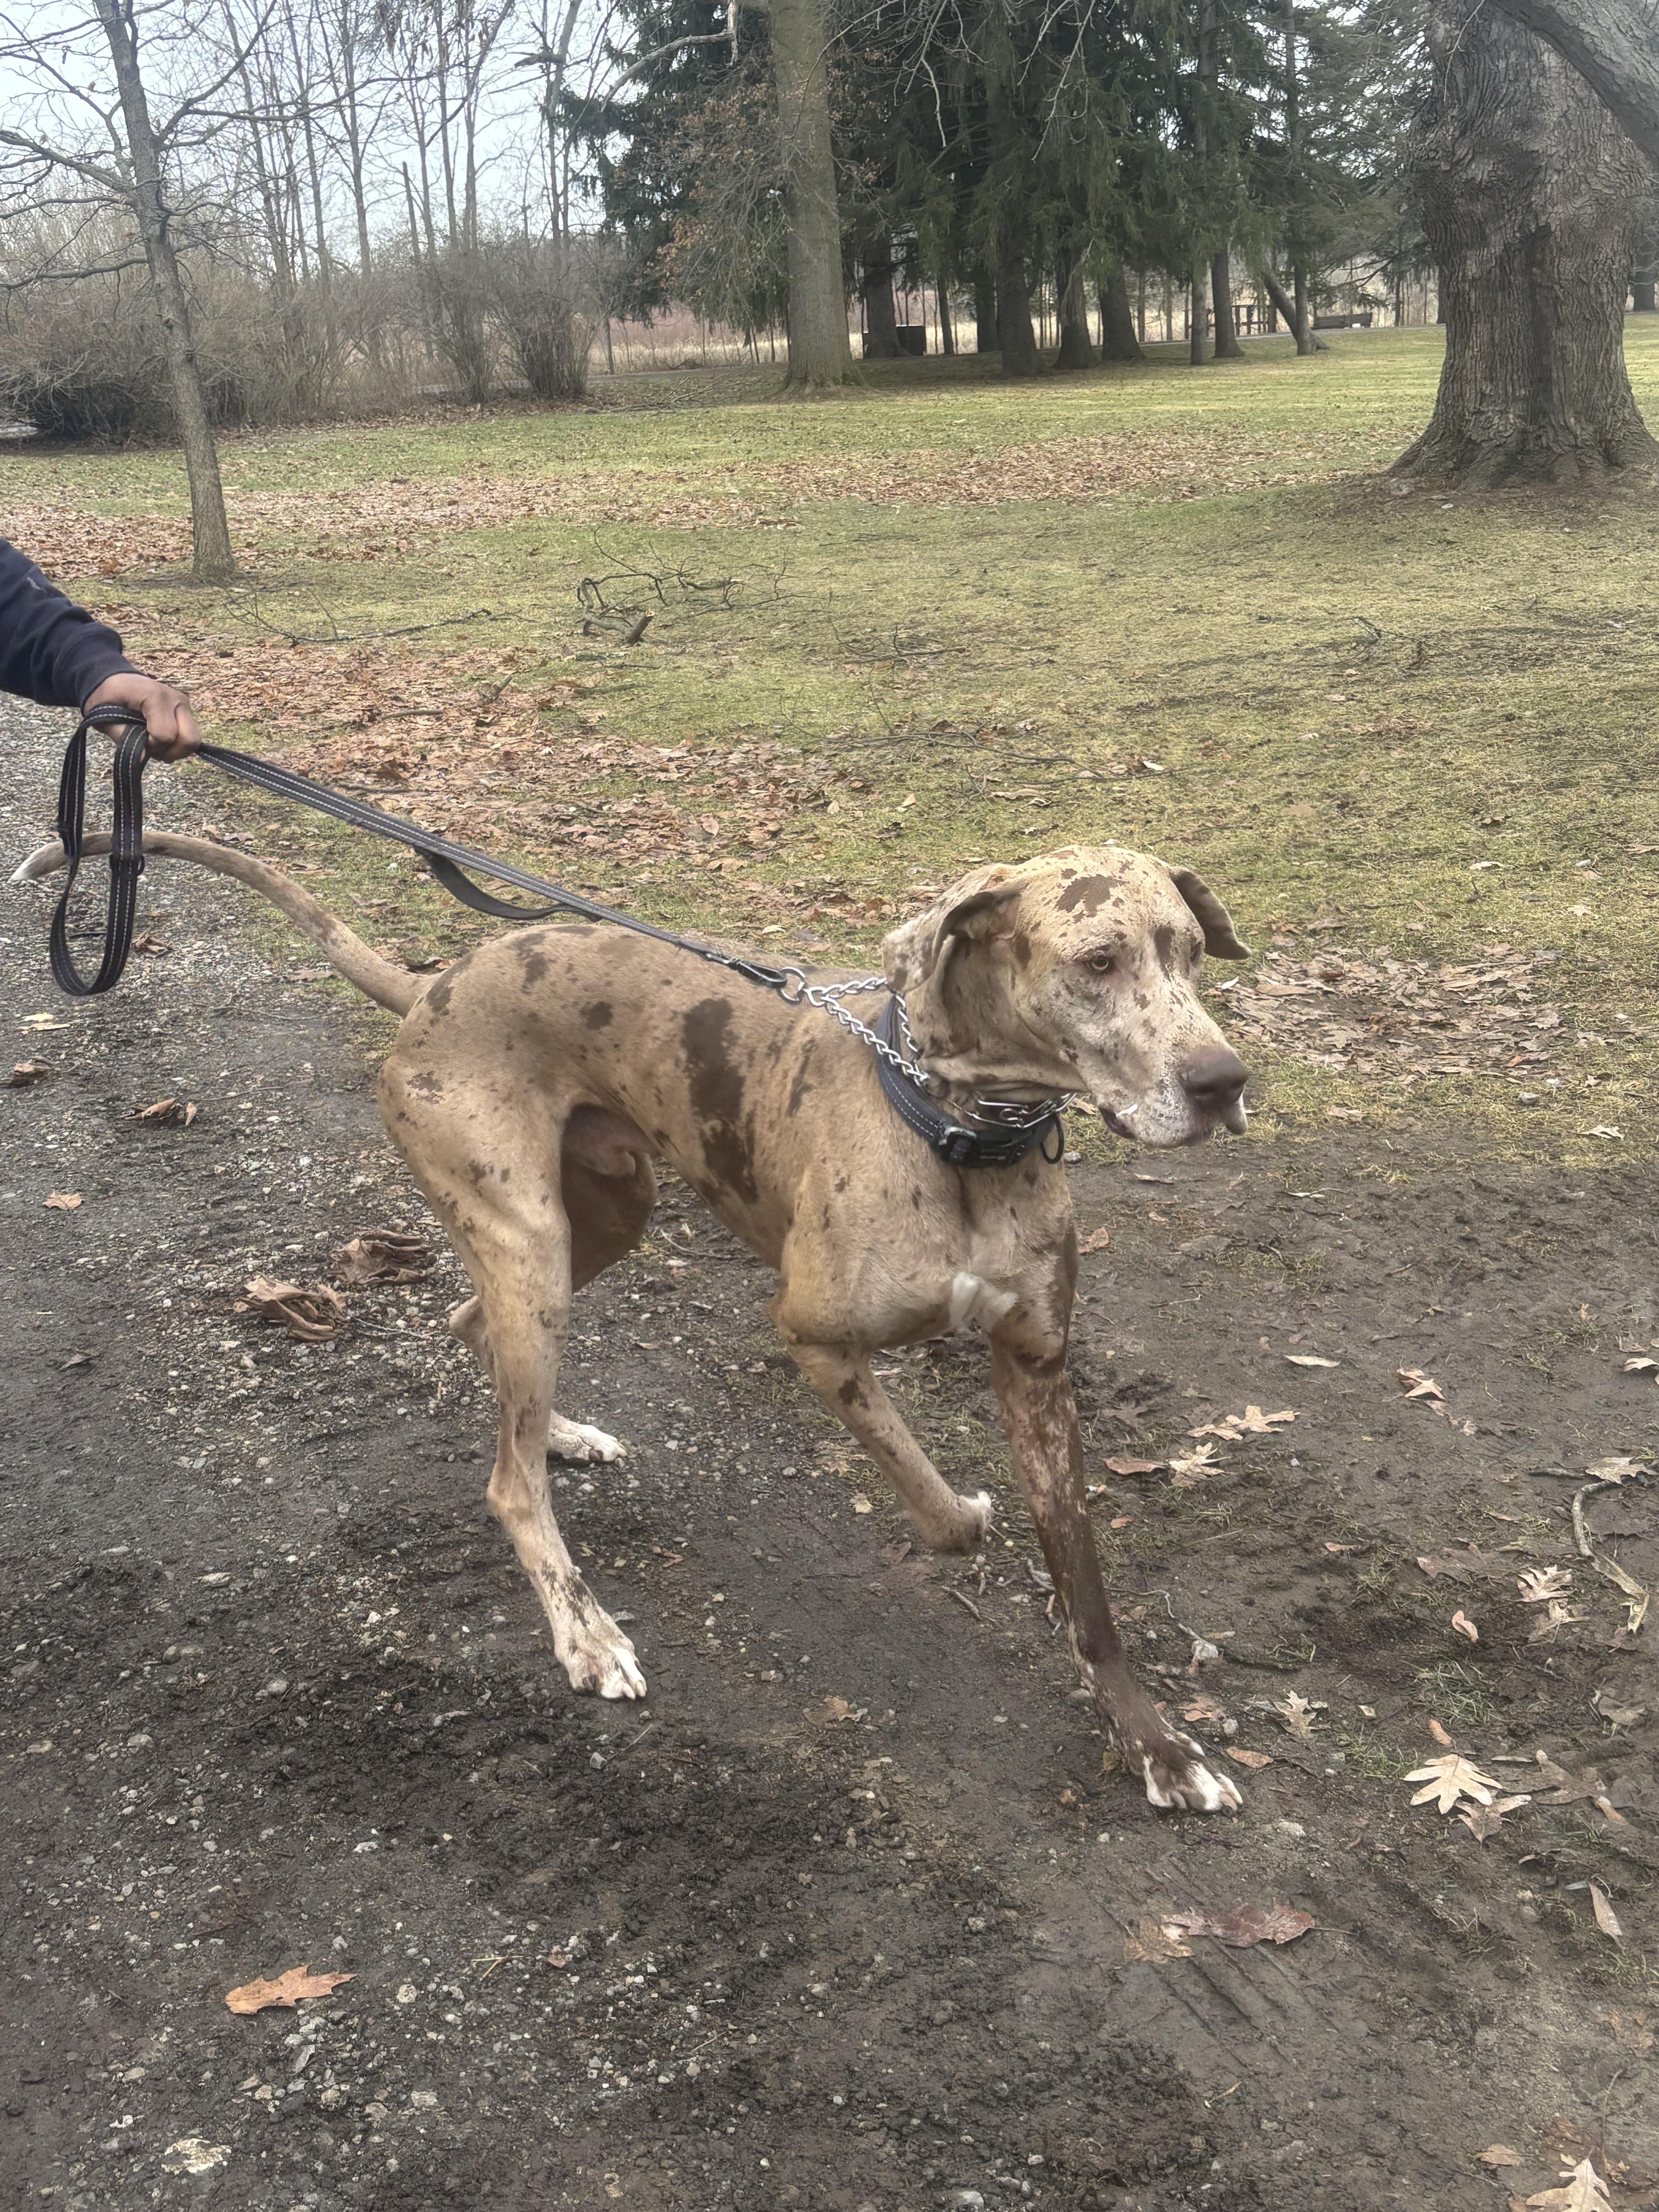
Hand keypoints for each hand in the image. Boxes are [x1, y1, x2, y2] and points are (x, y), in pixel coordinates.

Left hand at [84, 672, 200, 761]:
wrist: (115, 680)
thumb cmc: (107, 697)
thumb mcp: (103, 717)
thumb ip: (121, 736)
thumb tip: (143, 758)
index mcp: (154, 696)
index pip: (166, 735)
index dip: (151, 745)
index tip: (135, 738)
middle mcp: (176, 699)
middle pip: (189, 740)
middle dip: (170, 751)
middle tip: (151, 747)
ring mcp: (184, 705)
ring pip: (193, 741)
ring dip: (174, 750)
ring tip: (154, 742)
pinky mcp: (186, 711)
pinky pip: (189, 737)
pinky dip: (177, 745)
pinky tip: (160, 739)